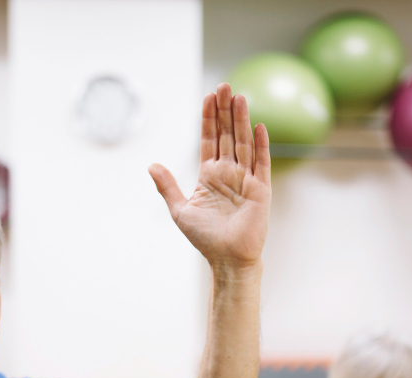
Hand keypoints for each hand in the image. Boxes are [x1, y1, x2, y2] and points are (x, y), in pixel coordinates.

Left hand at [149, 83, 270, 271]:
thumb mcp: (180, 210)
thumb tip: (151, 164)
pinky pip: (261, 162)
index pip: (209, 139)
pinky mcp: (260, 189)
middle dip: (225, 110)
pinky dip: (261, 145)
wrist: (227, 259)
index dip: (209, 118)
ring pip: (243, 143)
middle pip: (227, 134)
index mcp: (210, 175)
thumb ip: (167, 186)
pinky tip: (258, 126)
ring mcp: (246, 179)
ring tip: (239, 97)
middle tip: (224, 85)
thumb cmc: (205, 238)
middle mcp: (229, 173)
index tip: (208, 97)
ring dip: (241, 120)